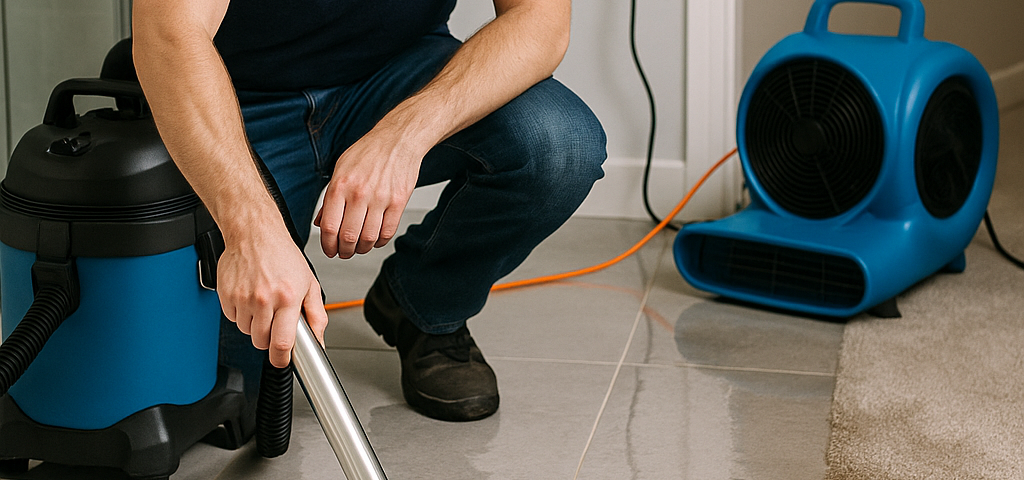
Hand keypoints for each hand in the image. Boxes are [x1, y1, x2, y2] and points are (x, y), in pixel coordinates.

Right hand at [217, 227, 328, 367]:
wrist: (255, 233)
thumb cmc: (283, 255)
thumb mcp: (310, 283)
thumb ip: (316, 314)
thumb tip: (319, 339)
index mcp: (288, 297)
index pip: (282, 342)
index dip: (282, 358)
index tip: (283, 361)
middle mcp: (264, 299)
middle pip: (261, 341)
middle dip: (269, 339)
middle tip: (275, 323)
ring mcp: (243, 297)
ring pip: (246, 331)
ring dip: (255, 325)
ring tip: (264, 305)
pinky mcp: (227, 294)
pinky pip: (233, 318)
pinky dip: (241, 314)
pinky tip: (250, 298)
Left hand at [315, 130, 421, 258]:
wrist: (397, 140)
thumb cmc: (367, 153)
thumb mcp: (340, 170)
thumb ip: (330, 198)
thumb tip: (321, 223)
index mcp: (340, 186)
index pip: (330, 227)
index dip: (328, 245)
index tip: (329, 250)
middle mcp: (359, 193)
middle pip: (349, 237)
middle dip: (344, 251)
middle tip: (344, 253)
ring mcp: (380, 198)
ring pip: (368, 238)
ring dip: (362, 249)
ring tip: (359, 248)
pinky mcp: (399, 202)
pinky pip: (388, 231)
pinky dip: (380, 241)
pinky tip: (376, 239)